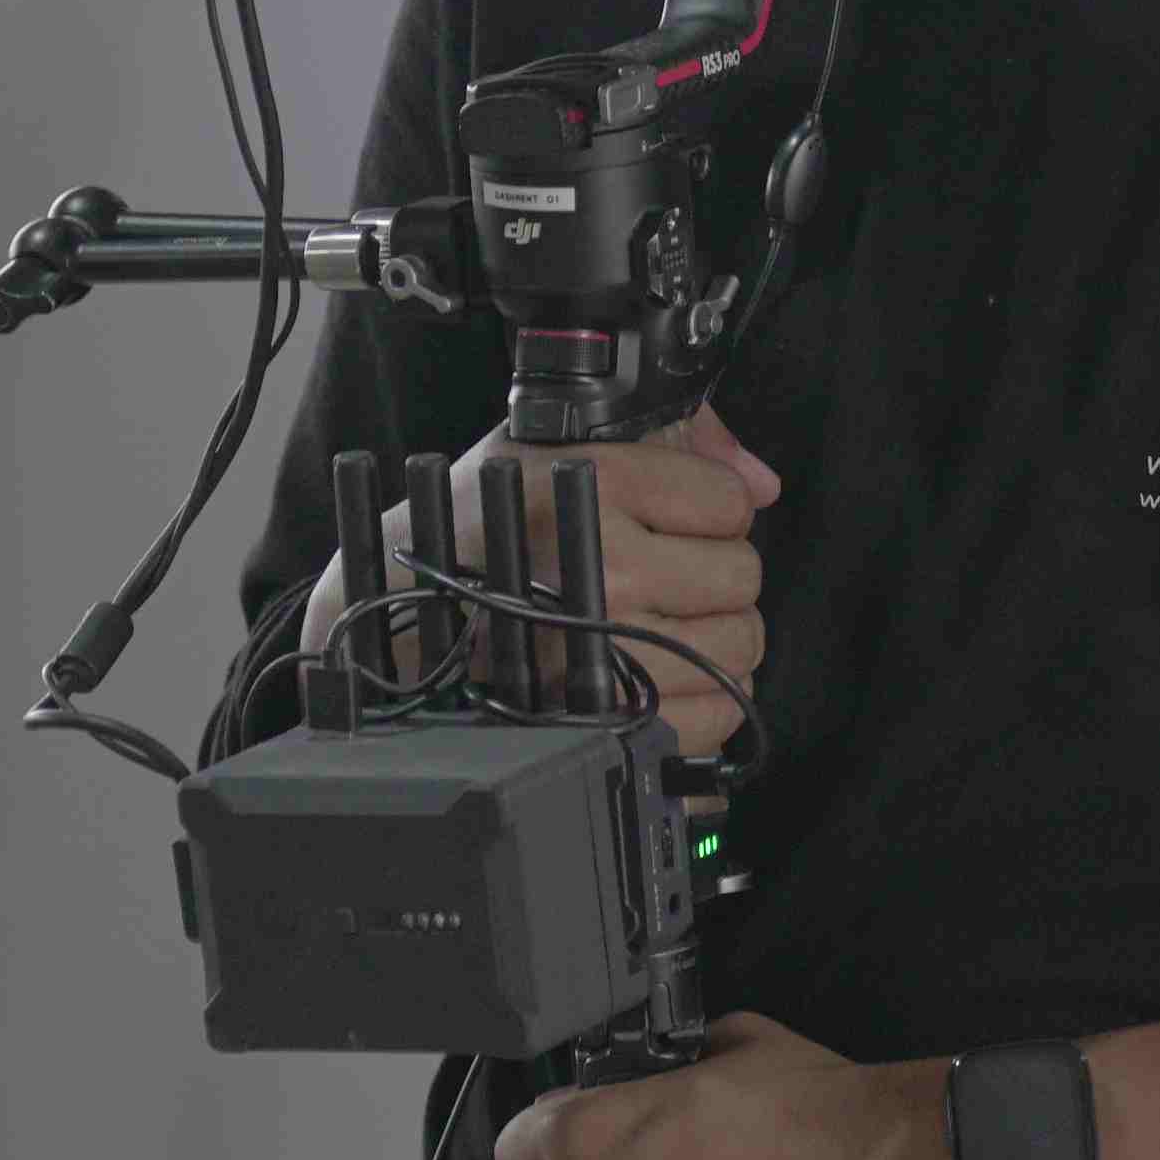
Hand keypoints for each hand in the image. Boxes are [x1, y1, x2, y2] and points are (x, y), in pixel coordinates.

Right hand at [316, 402, 781, 757]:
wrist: (396, 608)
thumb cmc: (480, 524)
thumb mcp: (560, 446)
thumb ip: (679, 440)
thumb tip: (762, 483)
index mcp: (598, 487)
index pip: (729, 503)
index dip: (710, 512)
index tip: (673, 520)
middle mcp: (605, 569)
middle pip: (742, 579)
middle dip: (715, 577)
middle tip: (667, 576)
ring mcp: (605, 649)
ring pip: (736, 650)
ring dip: (713, 641)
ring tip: (660, 624)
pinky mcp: (603, 714)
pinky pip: (709, 720)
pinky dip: (699, 705)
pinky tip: (656, 676)